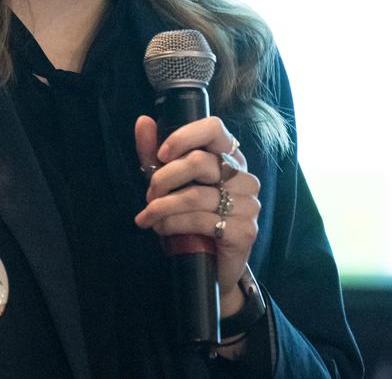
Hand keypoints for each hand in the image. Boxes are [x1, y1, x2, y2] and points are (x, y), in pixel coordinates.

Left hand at [133, 115, 260, 315]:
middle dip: (164, 179)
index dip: (184, 136)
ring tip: (149, 217)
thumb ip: (155, 155)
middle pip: (200, 162)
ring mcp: (248, 205)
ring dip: (163, 207)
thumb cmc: (191, 222)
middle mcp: (244, 177)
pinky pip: (201, 220)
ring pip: (196, 195)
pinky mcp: (244, 231)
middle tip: (149, 196)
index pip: (214, 128)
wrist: (212, 270)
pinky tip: (162, 230)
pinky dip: (173, 224)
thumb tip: (143, 121)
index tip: (161, 154)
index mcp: (230, 159)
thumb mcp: (170, 186)